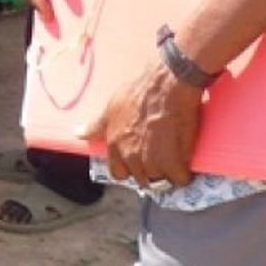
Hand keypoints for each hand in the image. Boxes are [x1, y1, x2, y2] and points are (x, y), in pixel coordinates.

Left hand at [80, 59, 203, 189]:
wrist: (166, 84)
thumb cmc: (139, 91)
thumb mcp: (111, 107)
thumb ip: (96, 126)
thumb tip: (79, 134)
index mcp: (114, 145)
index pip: (118, 173)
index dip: (130, 168)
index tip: (141, 160)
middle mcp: (130, 156)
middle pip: (142, 178)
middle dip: (151, 170)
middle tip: (162, 154)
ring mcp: (152, 161)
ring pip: (161, 180)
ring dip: (169, 172)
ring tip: (175, 154)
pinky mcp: (173, 162)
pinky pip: (181, 178)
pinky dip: (185, 172)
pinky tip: (186, 159)